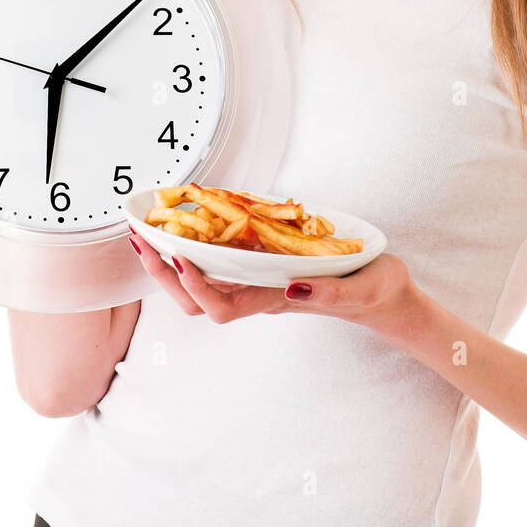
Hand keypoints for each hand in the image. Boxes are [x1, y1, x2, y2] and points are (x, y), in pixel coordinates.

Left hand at [127, 227, 415, 328]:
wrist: (384, 293)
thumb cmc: (375, 291)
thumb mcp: (361, 289)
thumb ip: (328, 293)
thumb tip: (291, 291)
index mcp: (278, 300)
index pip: (224, 306)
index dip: (196, 286)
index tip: (180, 257)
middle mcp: (261, 293)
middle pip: (198, 300)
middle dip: (165, 275)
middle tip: (141, 240)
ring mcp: (260, 281)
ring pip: (203, 282)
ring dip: (171, 261)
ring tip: (148, 233)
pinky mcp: (265, 264)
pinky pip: (222, 260)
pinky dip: (198, 243)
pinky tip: (188, 220)